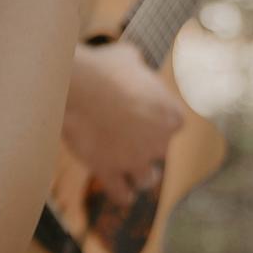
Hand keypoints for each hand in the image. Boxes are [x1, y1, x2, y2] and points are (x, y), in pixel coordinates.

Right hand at [62, 40, 183, 206]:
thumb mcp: (129, 57)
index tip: (145, 113)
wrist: (78, 86)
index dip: (158, 119)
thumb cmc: (103, 67)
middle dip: (147, 144)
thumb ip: (139, 69)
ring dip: (141, 175)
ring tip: (132, 170)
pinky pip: (122, 194)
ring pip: (146, 179)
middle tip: (127, 133)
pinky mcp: (110, 172)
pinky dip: (122, 194)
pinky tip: (122, 193)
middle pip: (159, 150)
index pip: (174, 123)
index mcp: (171, 114)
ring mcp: (135, 160)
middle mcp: (159, 142)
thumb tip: (136, 66)